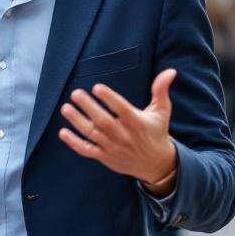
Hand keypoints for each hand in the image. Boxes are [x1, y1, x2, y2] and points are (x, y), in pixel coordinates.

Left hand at [58, 69, 178, 195]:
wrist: (156, 164)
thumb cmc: (157, 132)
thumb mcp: (162, 111)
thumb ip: (161, 90)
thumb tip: (170, 71)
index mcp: (137, 122)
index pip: (121, 109)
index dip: (109, 98)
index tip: (97, 87)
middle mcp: (124, 136)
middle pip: (103, 121)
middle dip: (88, 107)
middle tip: (75, 93)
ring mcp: (113, 148)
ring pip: (92, 134)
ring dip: (77, 121)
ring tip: (66, 108)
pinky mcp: (105, 157)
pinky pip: (87, 150)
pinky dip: (75, 143)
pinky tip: (63, 132)